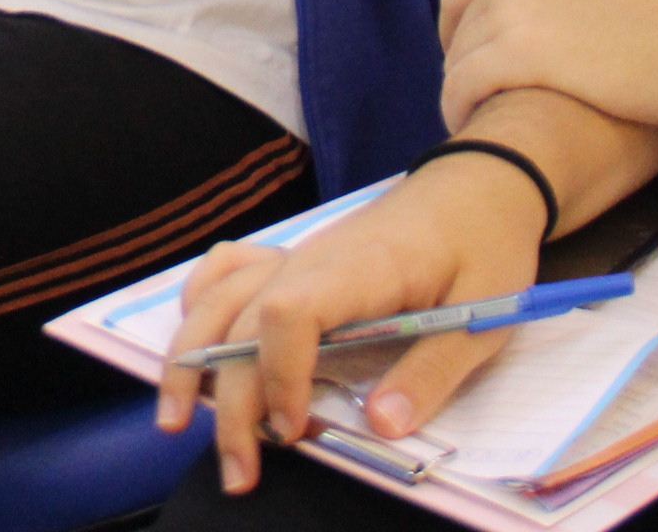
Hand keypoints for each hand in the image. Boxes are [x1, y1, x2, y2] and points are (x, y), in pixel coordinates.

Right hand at [156, 153, 555, 491]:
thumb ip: (431, 372)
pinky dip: (199, 302)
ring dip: (191, 359)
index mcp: (362, 268)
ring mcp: (298, 254)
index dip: (279, 374)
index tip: (291, 430)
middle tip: (239, 471)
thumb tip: (380, 426)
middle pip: (244, 321)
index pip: (291, 311)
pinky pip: (228, 269)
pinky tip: (190, 340)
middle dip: (229, 400)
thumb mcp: (483, 317)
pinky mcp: (295, 258)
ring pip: (220, 299)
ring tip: (174, 419)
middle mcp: (313, 257)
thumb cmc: (483, 247)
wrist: (477, 187)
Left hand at [437, 0, 657, 135]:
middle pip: (459, 30)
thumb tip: (548, 22)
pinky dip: (458, 110)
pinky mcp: (518, 52)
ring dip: (459, 96)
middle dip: (460, 68)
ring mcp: (511, 10)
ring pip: (457, 61)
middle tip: (474, 104)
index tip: (463, 62)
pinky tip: (471, 131)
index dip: (455, 32)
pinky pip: (462, 86)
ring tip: (475, 125)